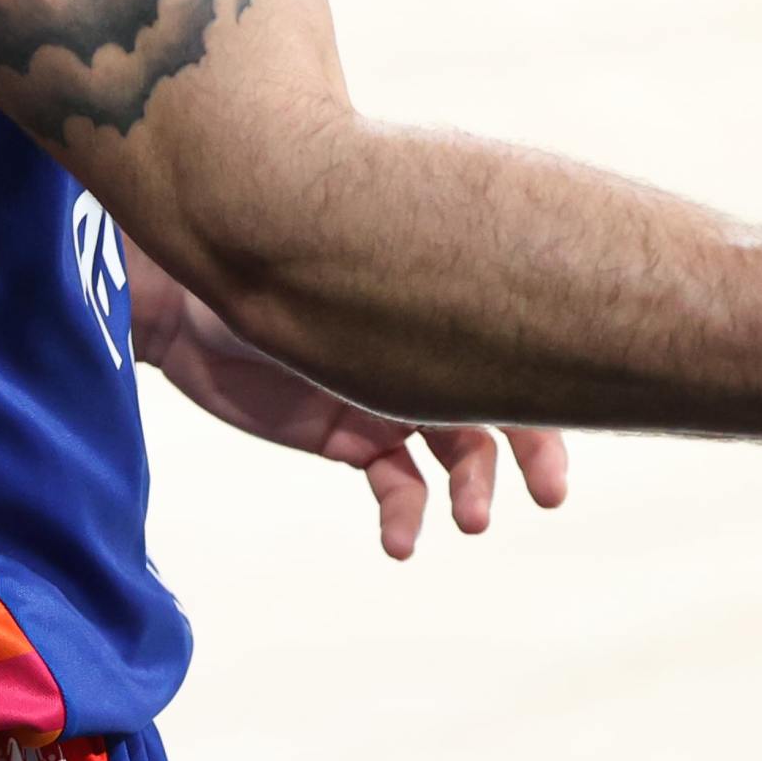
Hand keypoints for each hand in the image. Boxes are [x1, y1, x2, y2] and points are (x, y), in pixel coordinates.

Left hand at [127, 242, 569, 560]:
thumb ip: (407, 261)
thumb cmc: (260, 251)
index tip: (578, 406)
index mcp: (441, 301)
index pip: (517, 344)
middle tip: (549, 492)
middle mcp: (430, 350)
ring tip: (469, 521)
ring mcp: (396, 397)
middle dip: (534, 449)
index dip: (556, 380)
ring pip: (459, 455)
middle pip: (503, 405)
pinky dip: (405, 516)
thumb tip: (488, 217)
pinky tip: (400, 544)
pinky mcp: (352, 438)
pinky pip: (397, 487)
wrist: (183, 295)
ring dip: (470, 491)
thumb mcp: (340, 254)